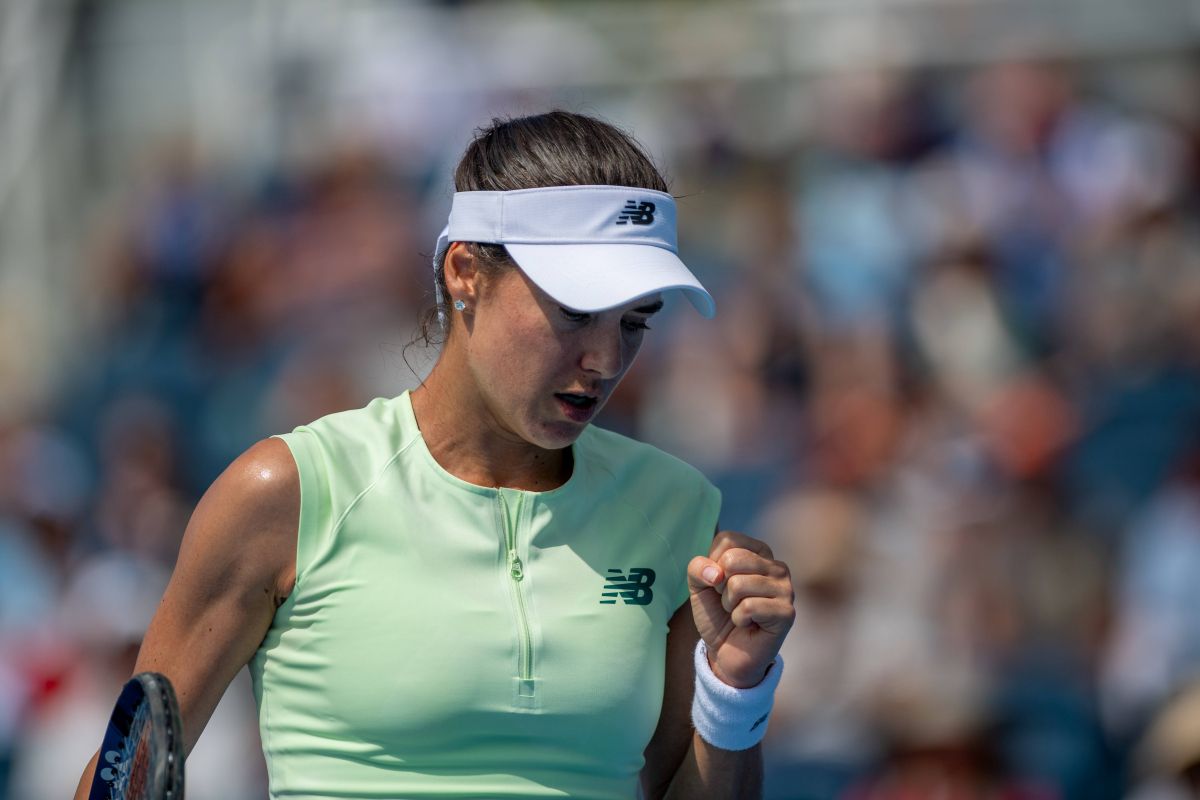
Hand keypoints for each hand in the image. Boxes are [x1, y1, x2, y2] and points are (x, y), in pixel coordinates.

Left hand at [687, 529, 794, 688]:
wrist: (727, 653)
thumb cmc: (718, 614)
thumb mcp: (698, 585)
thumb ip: (698, 568)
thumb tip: (716, 573)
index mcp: (759, 552)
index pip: (727, 540)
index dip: (712, 564)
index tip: (719, 584)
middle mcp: (777, 566)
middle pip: (732, 559)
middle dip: (720, 586)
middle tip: (730, 601)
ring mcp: (786, 589)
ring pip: (738, 584)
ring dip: (729, 605)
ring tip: (740, 614)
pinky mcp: (786, 612)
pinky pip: (748, 607)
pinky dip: (739, 620)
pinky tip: (749, 625)